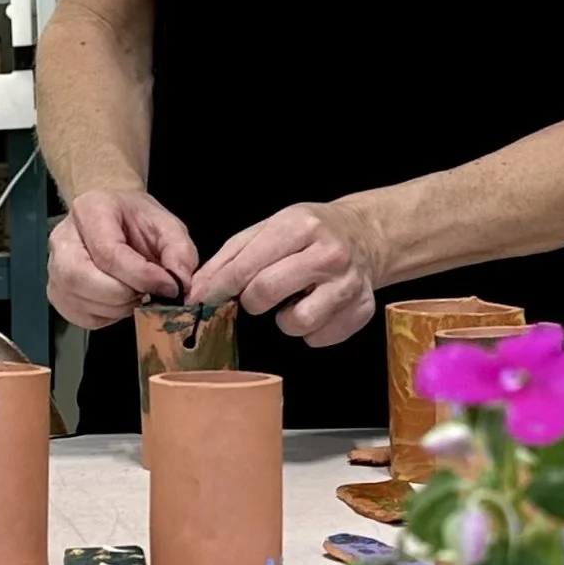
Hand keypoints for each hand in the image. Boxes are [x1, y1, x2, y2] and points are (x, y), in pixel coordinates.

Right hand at [48, 189, 200, 329]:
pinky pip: (82, 317)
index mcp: (90, 210)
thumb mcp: (168, 226)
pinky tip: (120, 301)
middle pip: (82, 279)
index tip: (168, 286)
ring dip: (118, 308)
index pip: (108, 252)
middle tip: (147, 292)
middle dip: (124, 295)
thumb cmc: (137, 221)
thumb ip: (180, 252)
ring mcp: (54, 268)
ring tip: (136, 293)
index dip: (141, 276)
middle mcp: (63, 239)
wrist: (116, 219)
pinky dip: (108, 316)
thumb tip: (180, 286)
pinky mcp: (58, 293)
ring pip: (81, 302)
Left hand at [188, 200, 382, 347]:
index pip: (247, 266)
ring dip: (285, 319)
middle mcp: (329, 254)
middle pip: (267, 293)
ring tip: (293, 300)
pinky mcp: (362, 310)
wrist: (364, 235)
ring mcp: (349, 284)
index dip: (219, 286)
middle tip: (258, 295)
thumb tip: (198, 289)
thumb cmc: (310, 233)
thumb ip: (231, 257)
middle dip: (252, 301)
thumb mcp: (269, 228)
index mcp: (301, 226)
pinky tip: (316, 307)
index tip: (202, 298)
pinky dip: (311, 329)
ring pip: (296, 323)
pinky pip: (318, 338)